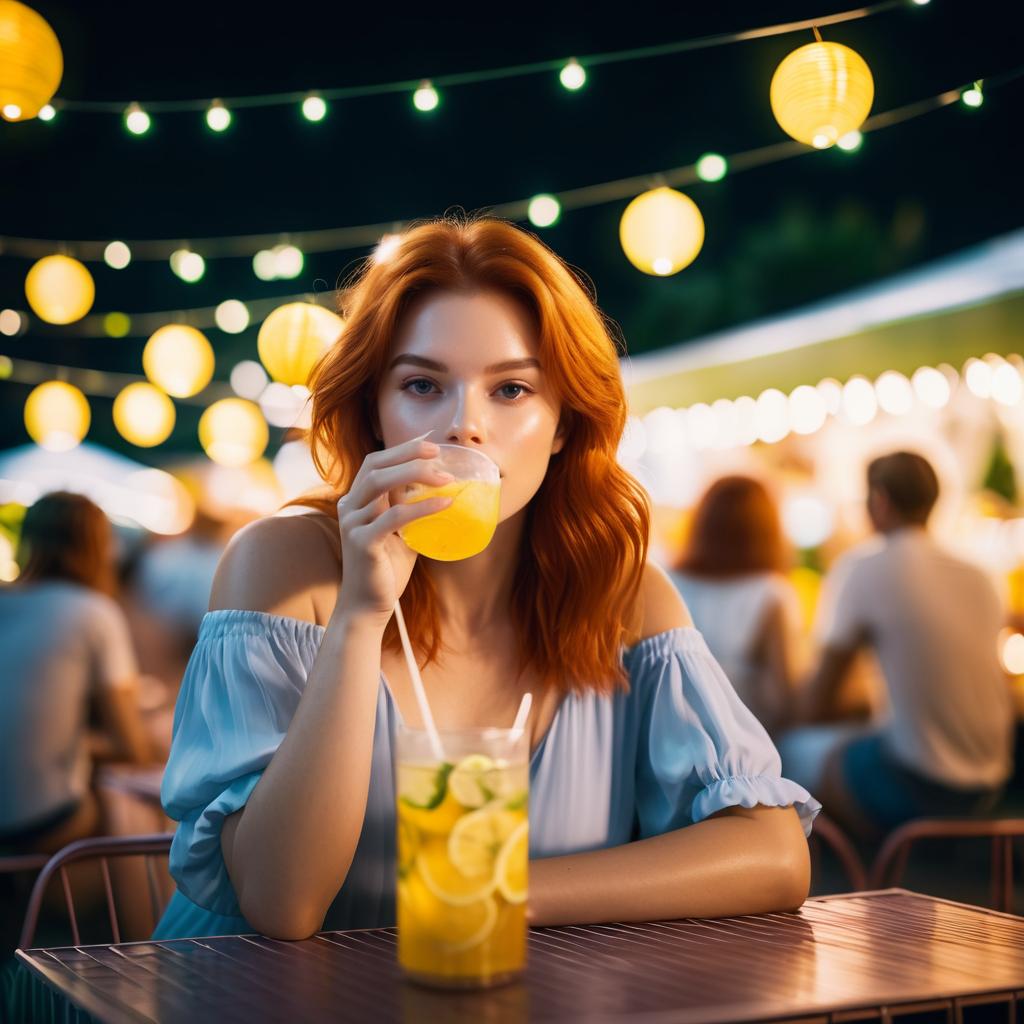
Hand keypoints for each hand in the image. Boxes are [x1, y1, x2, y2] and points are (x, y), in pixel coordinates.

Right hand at [333, 436, 453, 623]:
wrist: (367, 607)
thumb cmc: (386, 569)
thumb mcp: (400, 532)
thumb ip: (408, 509)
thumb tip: (439, 489)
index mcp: (356, 501)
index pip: (374, 462)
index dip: (401, 449)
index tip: (430, 444)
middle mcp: (349, 507)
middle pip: (375, 466)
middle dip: (407, 454)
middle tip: (438, 453)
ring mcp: (353, 524)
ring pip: (380, 484)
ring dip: (415, 474)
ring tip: (446, 478)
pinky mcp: (362, 543)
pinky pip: (394, 516)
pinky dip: (422, 507)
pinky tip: (445, 503)